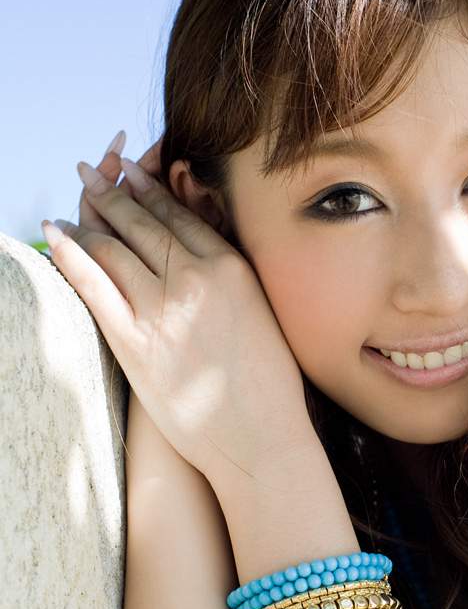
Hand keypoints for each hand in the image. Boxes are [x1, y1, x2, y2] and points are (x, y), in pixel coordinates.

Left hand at [43, 140, 314, 485]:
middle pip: (141, 222)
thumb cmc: (269, 385)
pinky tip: (56, 234)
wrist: (261, 437)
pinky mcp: (134, 341)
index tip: (130, 171)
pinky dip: (71, 254)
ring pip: (114, 247)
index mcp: (231, 268)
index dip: (148, 188)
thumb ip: (234, 277)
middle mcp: (195, 279)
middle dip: (111, 192)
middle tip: (91, 171)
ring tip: (74, 203)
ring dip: (88, 218)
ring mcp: (162, 308)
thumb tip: (211, 252)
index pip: (178, 214)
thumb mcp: (263, 313)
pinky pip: (93, 285)